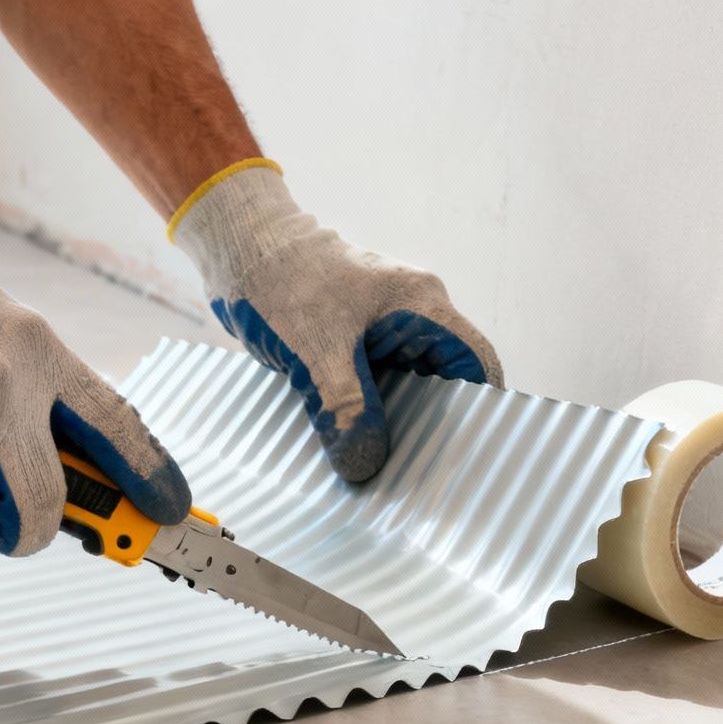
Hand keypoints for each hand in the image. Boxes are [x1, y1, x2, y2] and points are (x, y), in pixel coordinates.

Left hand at [173, 162, 501, 481]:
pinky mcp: (354, 338)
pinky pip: (374, 381)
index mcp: (420, 305)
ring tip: (387, 469)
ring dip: (397, 421)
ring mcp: (382, 325)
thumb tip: (366, 464)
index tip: (472, 452)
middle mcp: (411, 313)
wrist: (239, 248)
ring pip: (406, 384)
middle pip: (445, 379)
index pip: (476, 359)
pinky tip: (352, 442)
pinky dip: (368, 410)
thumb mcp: (316, 351)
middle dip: (436, 425)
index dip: (483, 406)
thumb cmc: (282, 280)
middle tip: (423, 475)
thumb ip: (346, 408)